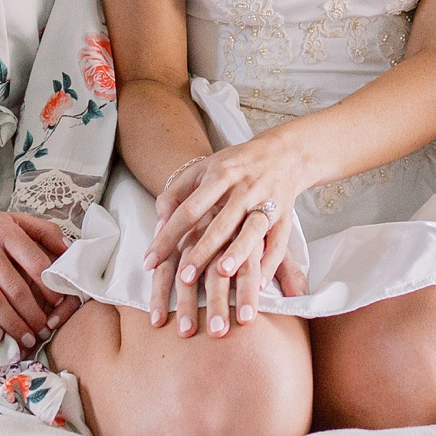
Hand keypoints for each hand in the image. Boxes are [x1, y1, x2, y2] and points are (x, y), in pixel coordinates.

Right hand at [0, 195, 69, 350]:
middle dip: (33, 313)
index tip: (61, 305)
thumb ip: (43, 231)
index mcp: (7, 233)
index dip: (50, 286)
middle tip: (44, 331)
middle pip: (15, 287)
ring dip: (9, 324)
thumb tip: (70, 249)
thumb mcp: (13, 219)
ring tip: (23, 340)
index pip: (35, 263)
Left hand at [147, 141, 307, 338]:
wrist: (283, 153)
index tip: (149, 262)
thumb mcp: (202, 168)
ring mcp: (268, 201)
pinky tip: (259, 283)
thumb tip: (158, 224)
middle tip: (184, 278)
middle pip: (220, 223)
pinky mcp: (286, 215)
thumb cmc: (234, 166)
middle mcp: (244, 188)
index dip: (168, 235)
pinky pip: (280, 241)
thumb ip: (176, 194)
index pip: (189, 209)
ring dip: (238, 252)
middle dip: (202, 251)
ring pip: (252, 230)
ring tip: (222, 274)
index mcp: (219, 175)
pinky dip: (271, 261)